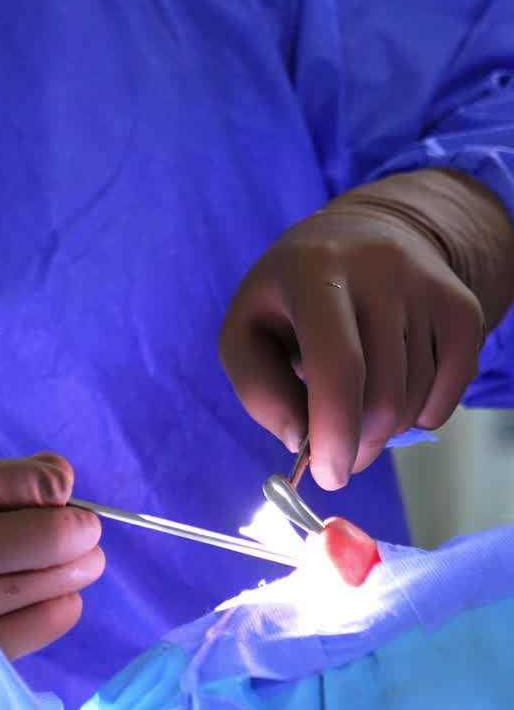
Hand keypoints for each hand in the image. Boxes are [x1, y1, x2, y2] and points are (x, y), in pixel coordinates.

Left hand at [219, 173, 504, 490]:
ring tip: (356, 410)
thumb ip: (257, 387)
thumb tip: (300, 439)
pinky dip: (423, 412)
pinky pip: (452, 387)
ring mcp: (426, 285)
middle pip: (382, 391)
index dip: (334, 427)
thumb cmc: (292, 297)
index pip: (336, 362)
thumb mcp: (247, 327)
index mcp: (312, 270)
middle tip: (340, 458)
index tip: (329, 475)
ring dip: (384, 428)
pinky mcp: (462, 305)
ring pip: (415, 395)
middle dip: (358, 442)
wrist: (366, 234)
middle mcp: (377, 269)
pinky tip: (394, 392)